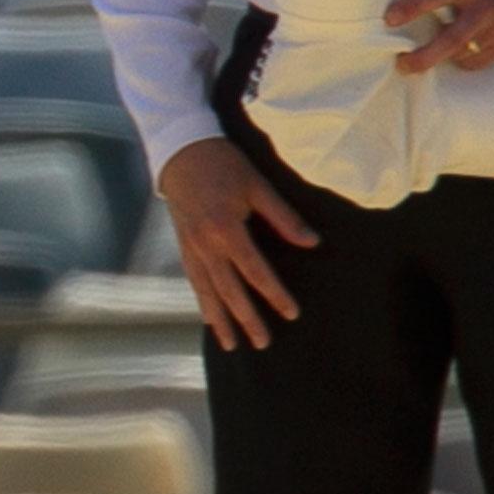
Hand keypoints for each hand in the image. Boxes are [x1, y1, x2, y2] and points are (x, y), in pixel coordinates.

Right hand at [160, 137, 315, 351]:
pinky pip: (193, 280)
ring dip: (220, 320)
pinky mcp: (183, 244)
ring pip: (207, 291)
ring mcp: (191, 246)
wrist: (180, 149)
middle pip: (229, 290)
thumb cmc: (223, 163)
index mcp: (226, 229)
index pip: (255, 271)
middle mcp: (206, 244)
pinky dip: (202, 302)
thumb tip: (312, 242)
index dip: (274, 294)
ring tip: (232, 344)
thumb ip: (283, 216)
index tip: (291, 313)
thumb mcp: (257, 185)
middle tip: (263, 343)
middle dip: (246, 318)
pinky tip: (210, 318)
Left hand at [383, 0, 493, 73]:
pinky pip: (477, 62)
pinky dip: (460, 61)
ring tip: (423, 56)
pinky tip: (453, 54)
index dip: (411, 8)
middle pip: (451, 38)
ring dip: (439, 58)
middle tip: (402, 63)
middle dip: (423, 56)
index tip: (390, 18)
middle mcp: (485, 6)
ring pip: (462, 54)